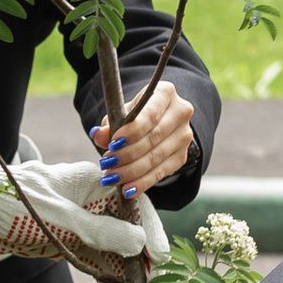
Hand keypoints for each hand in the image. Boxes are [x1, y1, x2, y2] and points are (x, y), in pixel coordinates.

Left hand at [0, 159, 152, 266]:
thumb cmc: (12, 201)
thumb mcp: (60, 220)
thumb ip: (100, 232)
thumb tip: (138, 244)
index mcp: (93, 183)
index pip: (134, 204)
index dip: (150, 232)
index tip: (161, 258)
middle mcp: (91, 202)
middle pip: (127, 229)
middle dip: (141, 257)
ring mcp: (78, 223)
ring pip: (111, 249)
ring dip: (126, 272)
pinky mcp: (65, 242)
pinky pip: (93, 261)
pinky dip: (106, 278)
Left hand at [92, 77, 193, 198]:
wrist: (157, 122)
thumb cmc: (135, 115)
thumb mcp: (121, 113)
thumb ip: (110, 123)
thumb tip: (98, 135)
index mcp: (166, 93)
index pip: (151, 114)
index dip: (132, 131)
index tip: (112, 144)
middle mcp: (181, 113)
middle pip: (153, 138)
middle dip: (127, 154)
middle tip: (107, 164)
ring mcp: (184, 136)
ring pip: (157, 157)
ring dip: (131, 171)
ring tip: (111, 177)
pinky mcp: (182, 156)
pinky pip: (161, 173)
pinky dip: (142, 183)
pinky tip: (127, 189)